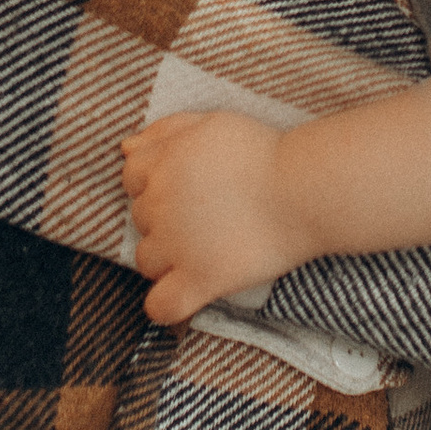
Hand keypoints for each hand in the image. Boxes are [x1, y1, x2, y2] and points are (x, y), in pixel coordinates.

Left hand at [119, 109, 301, 325]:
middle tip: (207, 216)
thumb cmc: (265, 153)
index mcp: (163, 164)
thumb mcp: (212, 123)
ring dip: (167, 258)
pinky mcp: (199, 279)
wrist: (304, 191)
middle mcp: (160, 204)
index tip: (188, 189)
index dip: (156, 183)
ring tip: (206, 249)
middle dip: (165, 218)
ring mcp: (176, 245)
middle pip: (140, 218)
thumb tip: (126, 147)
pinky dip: (167, 305)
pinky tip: (188, 292)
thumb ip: (166, 130)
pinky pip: (162, 306)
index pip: (132, 178)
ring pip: (146, 260)